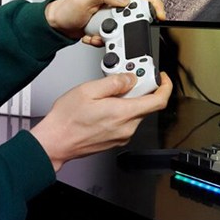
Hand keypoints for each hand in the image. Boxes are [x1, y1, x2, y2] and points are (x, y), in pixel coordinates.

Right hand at [30, 73, 171, 170]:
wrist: (56, 142)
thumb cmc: (67, 120)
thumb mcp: (88, 89)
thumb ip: (114, 82)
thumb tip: (130, 78)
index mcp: (123, 113)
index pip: (158, 101)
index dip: (164, 86)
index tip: (160, 77)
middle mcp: (127, 128)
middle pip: (146, 105)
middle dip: (138, 90)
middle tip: (122, 80)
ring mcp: (122, 136)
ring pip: (135, 113)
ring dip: (127, 100)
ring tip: (105, 95)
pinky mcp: (116, 140)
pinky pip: (126, 122)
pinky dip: (121, 111)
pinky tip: (103, 107)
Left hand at [44, 0, 165, 44]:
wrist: (54, 25)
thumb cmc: (65, 8)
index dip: (154, 2)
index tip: (160, 14)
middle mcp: (113, 2)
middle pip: (135, 14)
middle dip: (127, 26)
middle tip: (116, 30)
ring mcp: (110, 16)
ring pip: (124, 29)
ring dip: (112, 36)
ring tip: (98, 33)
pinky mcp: (105, 29)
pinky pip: (113, 38)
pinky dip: (103, 41)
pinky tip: (91, 36)